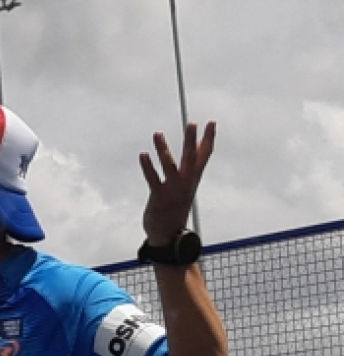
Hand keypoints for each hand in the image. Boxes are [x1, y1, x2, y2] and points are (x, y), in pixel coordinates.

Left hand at [140, 122, 214, 245]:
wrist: (169, 234)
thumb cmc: (176, 205)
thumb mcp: (187, 185)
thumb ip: (190, 168)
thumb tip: (195, 152)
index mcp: (193, 178)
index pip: (204, 155)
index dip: (208, 139)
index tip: (212, 122)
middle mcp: (186, 182)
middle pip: (191, 157)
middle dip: (191, 140)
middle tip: (192, 123)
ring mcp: (173, 189)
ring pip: (169, 165)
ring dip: (163, 149)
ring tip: (157, 133)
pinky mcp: (160, 196)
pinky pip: (153, 179)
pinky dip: (148, 167)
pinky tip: (143, 154)